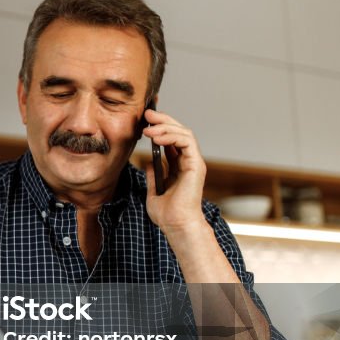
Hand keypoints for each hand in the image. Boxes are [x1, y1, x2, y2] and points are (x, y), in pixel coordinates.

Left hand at [141, 108, 207, 235]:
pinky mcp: (196, 165)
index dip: (160, 127)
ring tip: (148, 128)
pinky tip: (157, 138)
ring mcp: (193, 162)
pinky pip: (187, 142)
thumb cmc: (167, 214)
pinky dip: (172, 136)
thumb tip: (148, 162)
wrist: (175, 225)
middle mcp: (188, 161)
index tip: (144, 121)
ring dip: (165, 127)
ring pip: (184, 133)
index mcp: (179, 166)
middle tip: (147, 113)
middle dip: (163, 120)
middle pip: (179, 132)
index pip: (172, 139)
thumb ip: (153, 175)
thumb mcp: (154, 190)